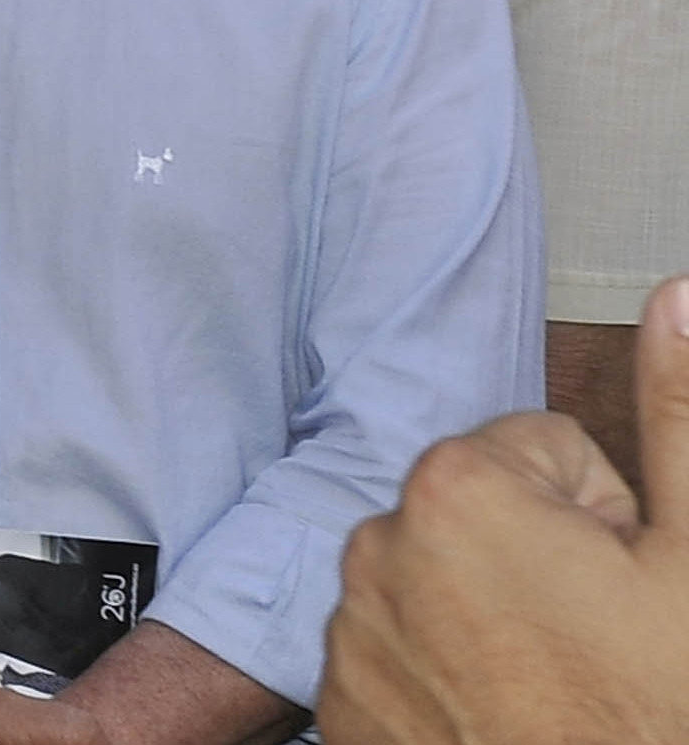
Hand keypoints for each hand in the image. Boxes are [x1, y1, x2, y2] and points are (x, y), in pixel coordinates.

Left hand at [320, 274, 688, 744]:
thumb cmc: (657, 714)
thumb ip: (681, 412)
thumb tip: (678, 295)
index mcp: (458, 492)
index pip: (540, 449)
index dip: (601, 514)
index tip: (620, 579)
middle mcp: (377, 547)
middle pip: (484, 512)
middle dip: (543, 560)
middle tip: (596, 640)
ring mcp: (351, 632)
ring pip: (444, 581)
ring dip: (494, 616)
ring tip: (554, 686)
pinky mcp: (342, 705)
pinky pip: (402, 650)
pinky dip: (448, 675)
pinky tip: (506, 717)